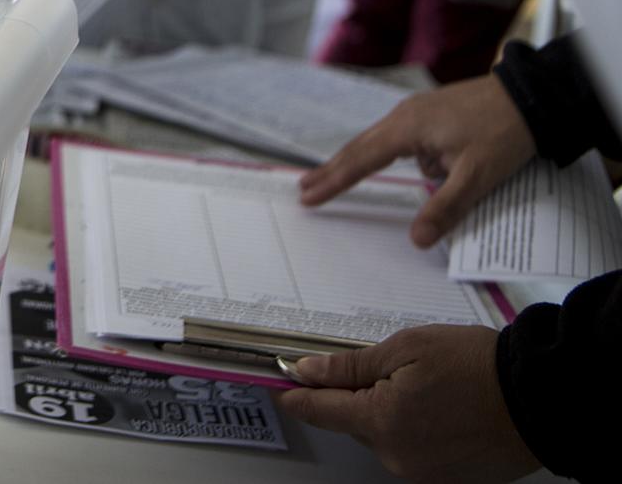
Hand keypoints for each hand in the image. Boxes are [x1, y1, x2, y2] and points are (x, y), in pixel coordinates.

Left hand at [279, 325, 538, 482]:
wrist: (541, 397)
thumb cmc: (476, 366)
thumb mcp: (405, 349)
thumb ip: (349, 366)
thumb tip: (306, 372)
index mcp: (380, 423)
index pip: (318, 411)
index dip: (295, 394)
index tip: (279, 381)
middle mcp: (396, 456)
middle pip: (352, 422)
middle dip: (356, 395)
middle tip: (383, 366)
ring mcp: (423, 471)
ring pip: (383, 434)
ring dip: (388, 410)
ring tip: (425, 383)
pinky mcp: (446, 475)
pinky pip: (412, 447)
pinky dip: (414, 426)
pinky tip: (439, 405)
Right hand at [298, 75, 536, 246]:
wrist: (530, 96)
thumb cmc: (503, 133)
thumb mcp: (478, 176)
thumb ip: (445, 208)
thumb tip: (417, 241)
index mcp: (407, 129)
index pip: (360, 160)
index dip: (334, 180)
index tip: (308, 194)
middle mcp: (404, 115)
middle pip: (360, 147)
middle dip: (333, 170)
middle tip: (305, 187)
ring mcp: (417, 111)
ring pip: (385, 143)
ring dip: (367, 163)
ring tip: (348, 181)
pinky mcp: (432, 112)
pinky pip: (408, 139)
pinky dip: (402, 157)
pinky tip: (432, 171)